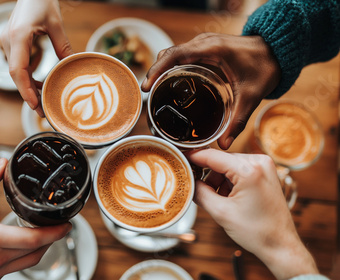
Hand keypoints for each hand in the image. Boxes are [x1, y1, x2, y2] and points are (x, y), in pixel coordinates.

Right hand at [0, 0, 72, 116]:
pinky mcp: (10, 43)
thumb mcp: (56, 23)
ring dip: (29, 87)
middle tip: (43, 111)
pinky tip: (40, 85)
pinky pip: (17, 65)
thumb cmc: (41, 0)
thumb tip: (72, 67)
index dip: (25, 91)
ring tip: (44, 102)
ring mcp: (7, 42)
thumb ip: (63, 46)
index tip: (35, 105)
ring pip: (16, 72)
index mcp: (18, 37)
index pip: (18, 70)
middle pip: (16, 76)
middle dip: (28, 95)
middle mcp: (8, 41)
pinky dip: (27, 77)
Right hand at [0, 158, 70, 279]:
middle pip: (38, 252)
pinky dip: (26, 257)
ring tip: (46, 233)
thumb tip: (1, 164)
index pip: (34, 239)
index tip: (67, 223)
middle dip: (54, 239)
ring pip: (30, 263)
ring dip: (42, 249)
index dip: (55, 232)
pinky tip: (22, 244)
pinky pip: (16, 268)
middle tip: (62, 225)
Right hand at [142, 33, 280, 148]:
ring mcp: (203, 45)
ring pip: (173, 54)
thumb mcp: (252, 95)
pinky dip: (171, 68)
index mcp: (212, 50)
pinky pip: (182, 56)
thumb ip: (238, 121)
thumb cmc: (265, 67)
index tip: (147, 85)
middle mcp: (204, 44)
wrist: (277, 51)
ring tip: (154, 91)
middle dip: (155, 72)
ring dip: (162, 69)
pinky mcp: (205, 50)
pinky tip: (169, 85)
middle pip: (169, 54)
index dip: (158, 69)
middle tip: (147, 94)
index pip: (175, 55)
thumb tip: (224, 145)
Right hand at [187, 149, 317, 279]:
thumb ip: (199, 191)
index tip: (179, 159)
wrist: (280, 244)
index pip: (212, 156)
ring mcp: (265, 166)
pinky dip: (230, 181)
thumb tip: (187, 180)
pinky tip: (231, 197)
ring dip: (219, 179)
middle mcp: (260, 162)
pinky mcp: (266, 172)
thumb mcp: (220, 212)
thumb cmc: (256, 231)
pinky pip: (239, 169)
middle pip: (220, 160)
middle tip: (201, 192)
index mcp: (249, 170)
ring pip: (229, 165)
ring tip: (221, 200)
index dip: (193, 157)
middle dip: (208, 175)